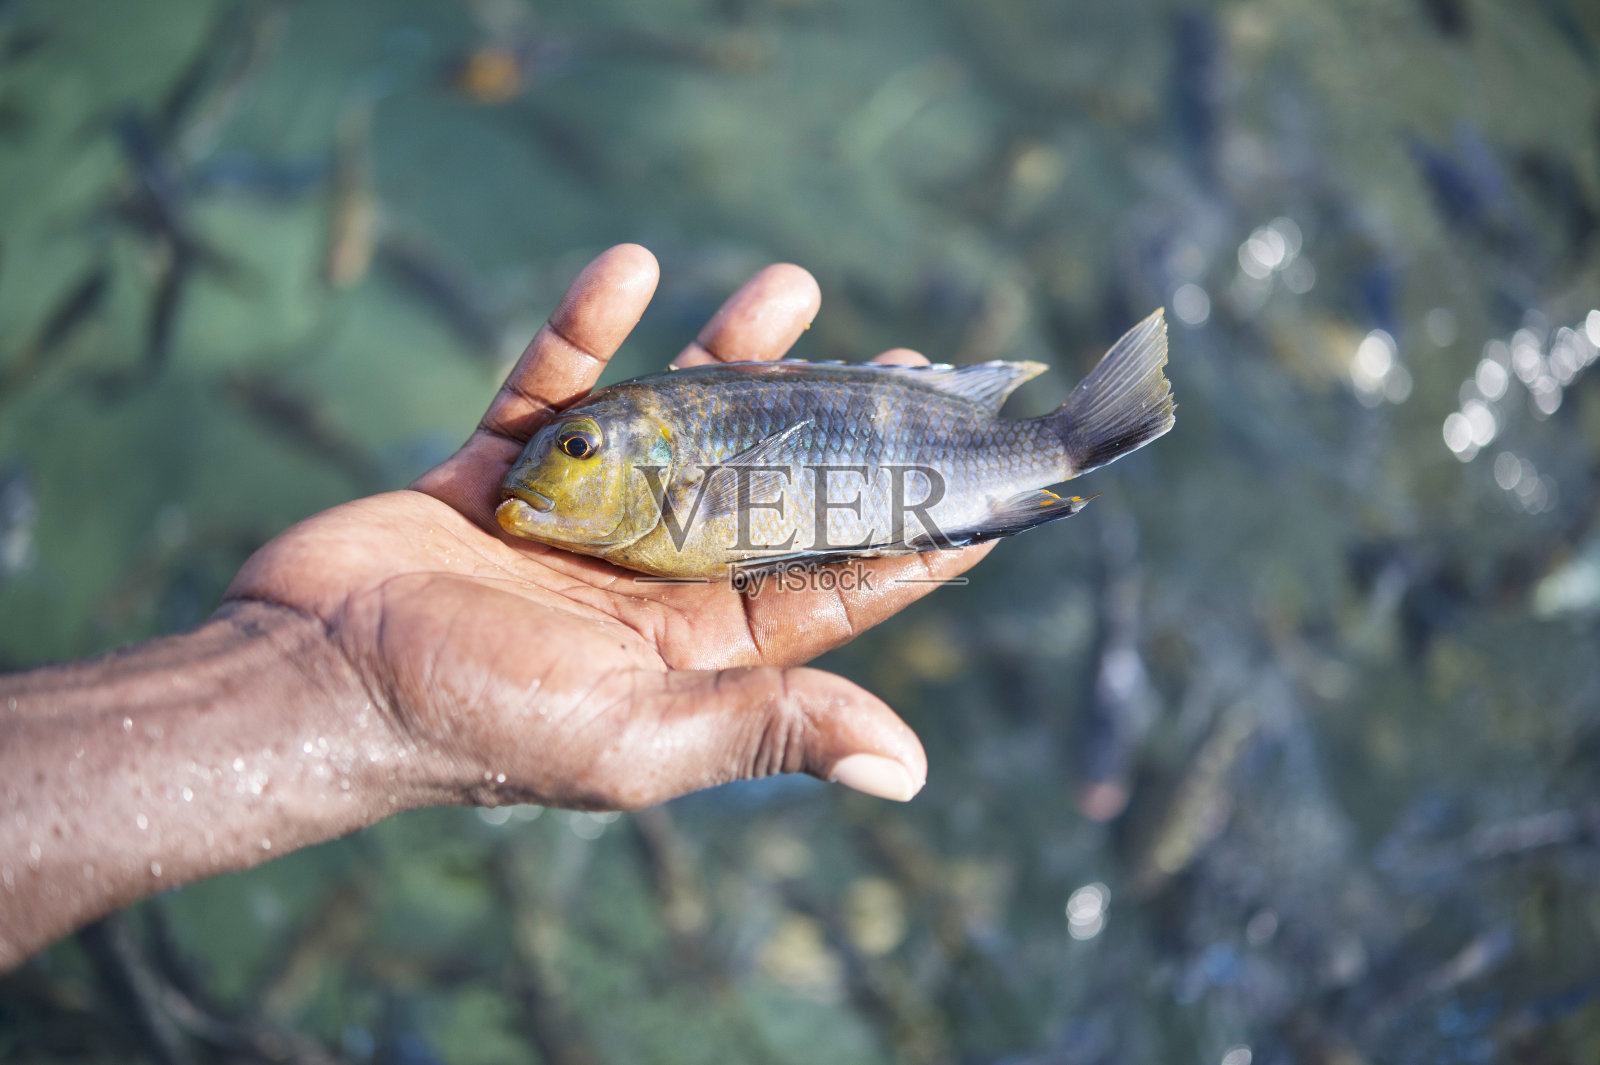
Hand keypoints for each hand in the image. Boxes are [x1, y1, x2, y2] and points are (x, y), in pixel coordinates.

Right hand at [226, 245, 990, 808]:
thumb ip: (771, 726)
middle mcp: (650, 579)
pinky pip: (556, 384)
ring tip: (793, 287)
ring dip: (730, 352)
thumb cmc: (477, 723)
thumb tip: (911, 771)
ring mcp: (578, 517)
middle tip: (904, 367)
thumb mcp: (638, 735)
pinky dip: (587, 327)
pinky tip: (628, 267)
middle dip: (836, 426)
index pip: (827, 586)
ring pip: (675, 422)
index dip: (906, 538)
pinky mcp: (500, 469)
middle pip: (768, 488)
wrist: (306, 678)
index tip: (979, 486)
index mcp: (696, 648)